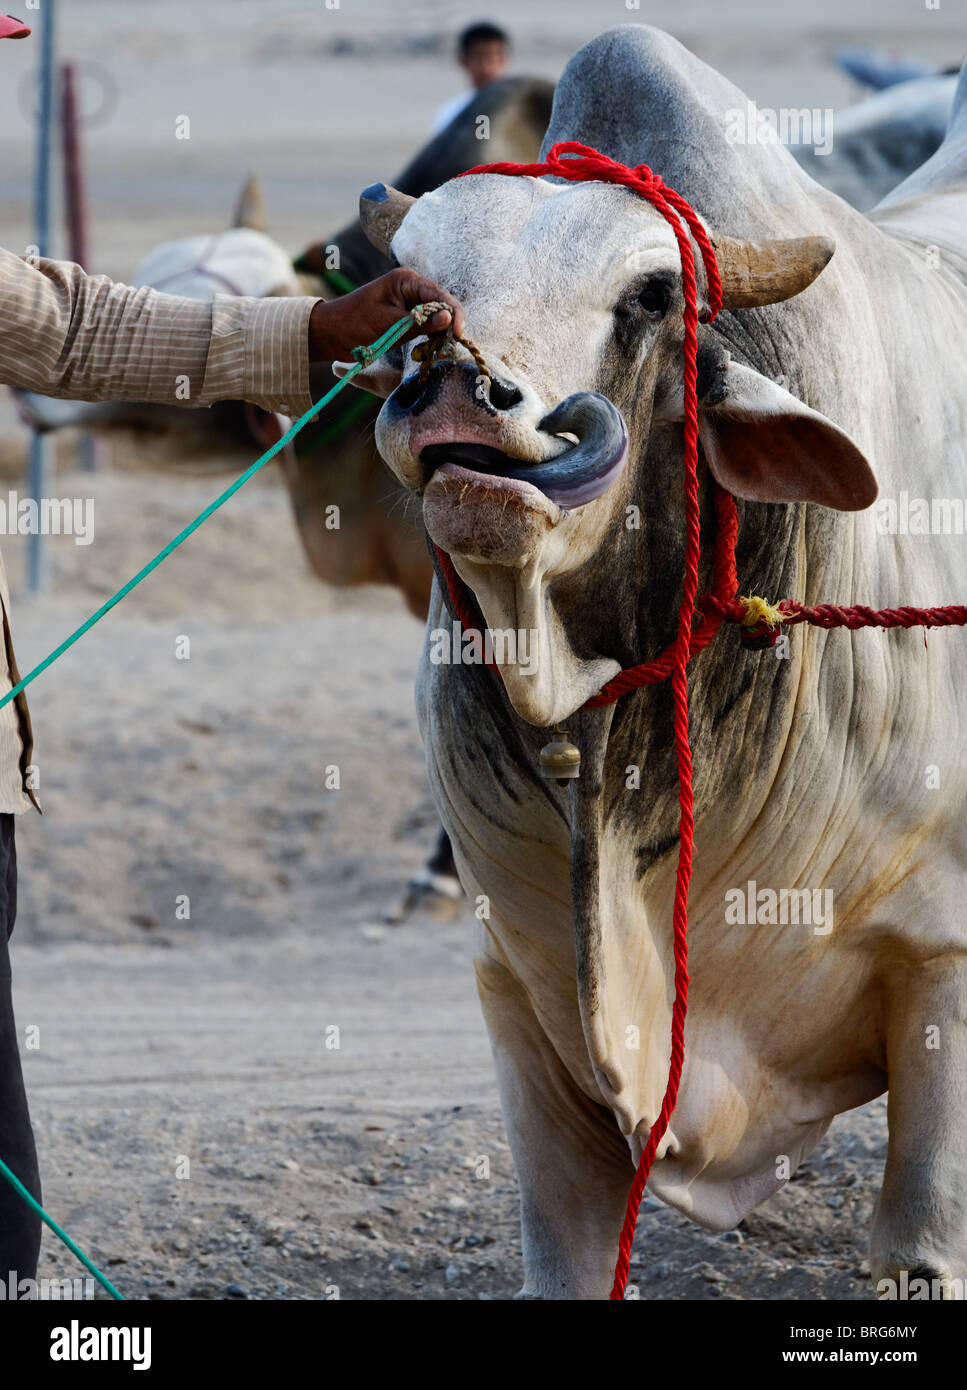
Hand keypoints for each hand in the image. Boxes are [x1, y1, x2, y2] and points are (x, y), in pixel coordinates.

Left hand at [308, 269, 464, 361]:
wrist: (328, 333)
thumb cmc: (353, 325)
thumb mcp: (388, 326)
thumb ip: (419, 323)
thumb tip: (449, 320)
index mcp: (406, 280)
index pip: (440, 295)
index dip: (454, 314)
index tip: (459, 335)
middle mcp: (410, 287)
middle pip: (441, 305)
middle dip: (449, 324)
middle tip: (450, 346)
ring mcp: (408, 301)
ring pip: (435, 316)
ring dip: (440, 333)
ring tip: (440, 350)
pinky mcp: (405, 315)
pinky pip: (425, 325)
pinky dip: (430, 337)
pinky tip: (432, 348)